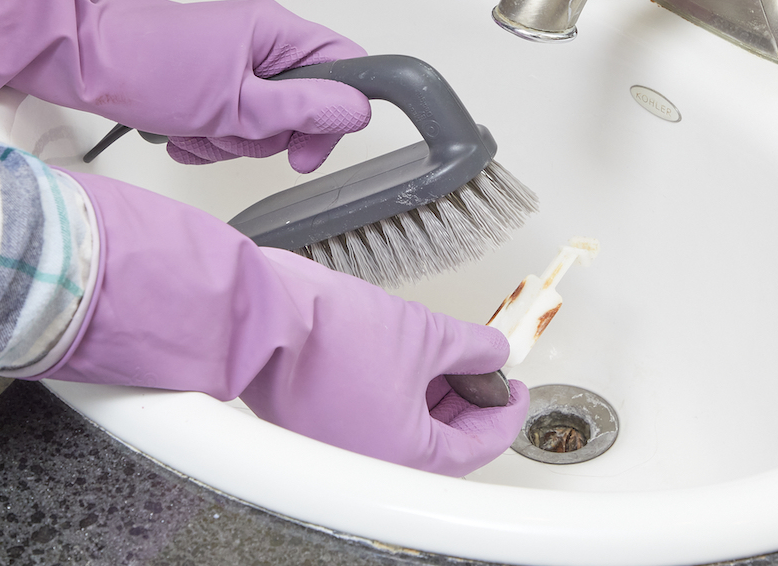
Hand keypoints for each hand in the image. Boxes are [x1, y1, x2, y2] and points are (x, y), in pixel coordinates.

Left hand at [0, 0, 369, 171]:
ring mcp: (236, 60)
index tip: (307, 148)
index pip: (346, 66)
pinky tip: (182, 132)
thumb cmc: (149, 69)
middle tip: (237, 136)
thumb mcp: (238, 104)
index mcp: (278, 33)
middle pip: (305, 103)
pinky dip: (210, 136)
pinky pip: (233, 121)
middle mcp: (263, 41)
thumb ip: (304, 110)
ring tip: (196, 130)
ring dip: (233, 140)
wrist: (80, 60)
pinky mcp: (211, 79)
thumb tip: (357, 111)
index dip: (338, 113)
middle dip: (269, 135)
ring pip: (266, 120)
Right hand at [31, 171, 527, 475]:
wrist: (260, 313)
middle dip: (468, 404)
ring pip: (405, 433)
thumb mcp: (425, 332)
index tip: (517, 389)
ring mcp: (339, 447)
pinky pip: (372, 420)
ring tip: (447, 358)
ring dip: (431, 398)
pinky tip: (406, 361)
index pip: (475, 446)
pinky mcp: (316, 426)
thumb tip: (493, 352)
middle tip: (484, 371)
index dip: (505, 413)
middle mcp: (370, 463)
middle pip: (439, 446)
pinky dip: (396, 395)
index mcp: (404, 456)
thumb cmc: (330, 330)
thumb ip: (472, 348)